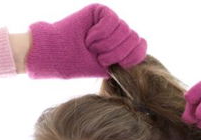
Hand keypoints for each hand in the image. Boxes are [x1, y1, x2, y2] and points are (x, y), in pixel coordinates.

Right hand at [26, 3, 146, 78]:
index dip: (133, 56)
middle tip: (100, 58)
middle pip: (134, 38)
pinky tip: (88, 37)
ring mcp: (109, 21)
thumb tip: (143, 54)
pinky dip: (100, 33)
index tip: (117, 65)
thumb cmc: (77, 64)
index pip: (141, 47)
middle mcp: (117, 33)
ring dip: (106, 44)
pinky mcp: (100, 11)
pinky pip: (112, 20)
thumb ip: (124, 61)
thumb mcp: (105, 68)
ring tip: (91, 47)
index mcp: (121, 48)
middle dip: (117, 52)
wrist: (57, 55)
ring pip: (124, 29)